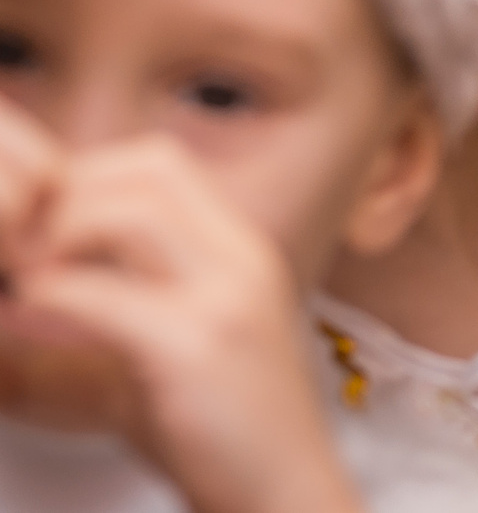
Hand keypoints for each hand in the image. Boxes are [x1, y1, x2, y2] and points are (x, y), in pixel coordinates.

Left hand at [0, 135, 362, 512]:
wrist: (282, 495)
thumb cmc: (219, 437)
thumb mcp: (159, 359)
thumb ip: (97, 322)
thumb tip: (7, 312)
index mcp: (239, 252)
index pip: (159, 165)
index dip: (86, 178)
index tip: (36, 229)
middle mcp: (241, 259)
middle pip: (146, 171)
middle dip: (65, 196)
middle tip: (16, 247)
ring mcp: (225, 297)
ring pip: (129, 212)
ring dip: (56, 236)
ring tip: (20, 278)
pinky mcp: (197, 346)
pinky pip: (105, 295)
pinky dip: (51, 296)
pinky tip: (23, 316)